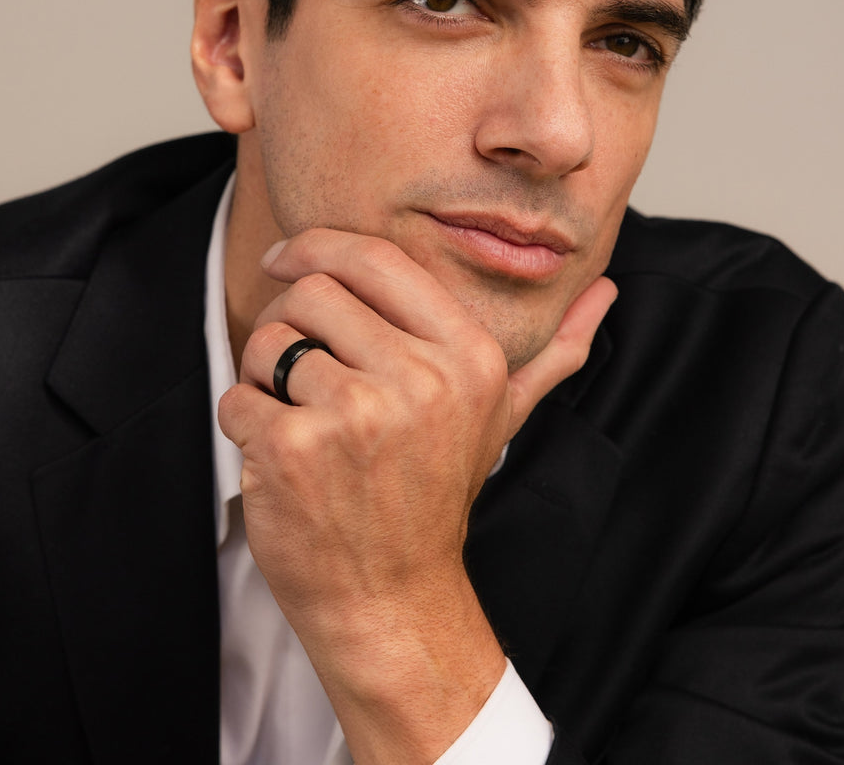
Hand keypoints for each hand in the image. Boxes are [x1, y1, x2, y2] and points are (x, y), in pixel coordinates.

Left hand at [218, 228, 615, 763]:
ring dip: (264, 375)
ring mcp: (356, 414)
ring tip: (299, 416)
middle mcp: (420, 378)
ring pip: (268, 339)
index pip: (374, 258)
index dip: (317, 247)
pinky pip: (238, 395)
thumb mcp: (501, 416)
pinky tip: (281, 454)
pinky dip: (244, 419)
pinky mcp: (295, 450)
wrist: (393, 596)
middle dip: (289, 325)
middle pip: (311, 292)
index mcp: (467, 355)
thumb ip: (554, 353)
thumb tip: (604, 293)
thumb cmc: (437, 494)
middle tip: (303, 372)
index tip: (286, 260)